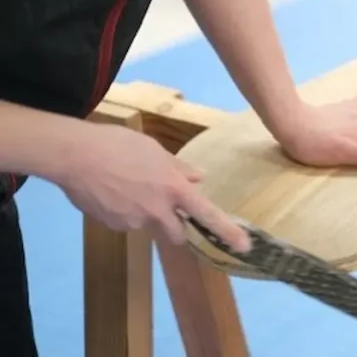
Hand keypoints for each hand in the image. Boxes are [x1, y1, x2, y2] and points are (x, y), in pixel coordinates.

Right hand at [57, 123, 249, 251]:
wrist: (76, 156)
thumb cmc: (118, 145)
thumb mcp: (154, 150)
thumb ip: (178, 168)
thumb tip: (198, 178)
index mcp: (173, 189)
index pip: (207, 214)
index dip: (227, 232)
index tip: (244, 247)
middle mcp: (157, 211)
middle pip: (176, 233)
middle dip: (175, 227)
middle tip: (165, 208)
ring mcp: (134, 221)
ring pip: (147, 224)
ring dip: (145, 213)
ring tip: (126, 186)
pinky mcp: (113, 225)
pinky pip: (126, 222)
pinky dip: (123, 211)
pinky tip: (110, 192)